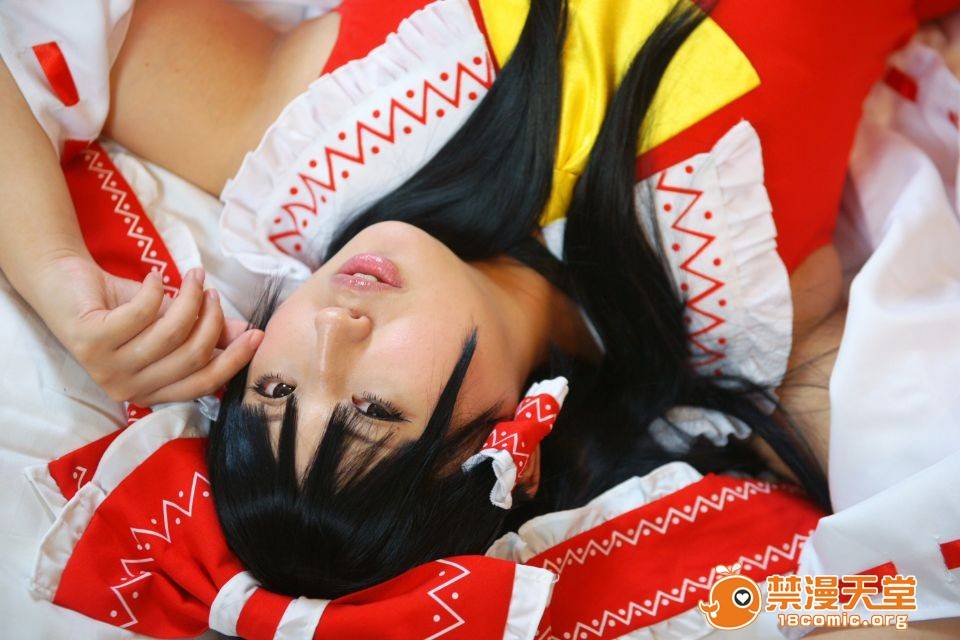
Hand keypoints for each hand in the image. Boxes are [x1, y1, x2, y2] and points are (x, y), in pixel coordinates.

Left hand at [31, 254, 262, 404]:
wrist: (66, 283)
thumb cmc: (123, 306)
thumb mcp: (172, 320)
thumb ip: (208, 330)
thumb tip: (247, 333)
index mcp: (150, 390)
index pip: (203, 384)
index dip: (233, 359)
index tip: (257, 334)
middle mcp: (128, 388)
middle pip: (192, 357)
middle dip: (210, 319)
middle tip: (210, 291)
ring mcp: (107, 369)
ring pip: (170, 335)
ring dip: (188, 298)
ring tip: (191, 276)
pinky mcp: (90, 343)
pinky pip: (143, 315)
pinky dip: (156, 290)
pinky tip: (155, 278)